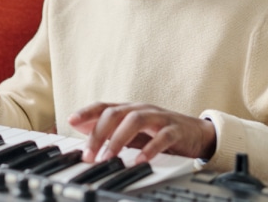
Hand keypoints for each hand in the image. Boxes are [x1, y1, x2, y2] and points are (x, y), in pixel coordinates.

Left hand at [68, 102, 215, 163]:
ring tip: (108, 157)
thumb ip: (109, 129)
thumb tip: (80, 127)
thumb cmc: (159, 131)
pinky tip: (139, 161)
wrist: (197, 134)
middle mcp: (141, 109)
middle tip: (88, 154)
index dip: (87, 111)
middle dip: (98, 133)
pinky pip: (162, 137)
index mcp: (129, 109)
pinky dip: (149, 149)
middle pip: (115, 113)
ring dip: (118, 139)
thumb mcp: (132, 131)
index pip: (104, 106)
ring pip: (135, 120)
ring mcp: (158, 118)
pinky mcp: (175, 130)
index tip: (71, 120)